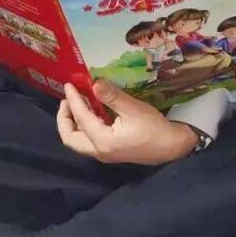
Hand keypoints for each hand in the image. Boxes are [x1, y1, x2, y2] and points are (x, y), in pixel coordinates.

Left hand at [56, 79, 197, 164]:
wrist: (171, 147)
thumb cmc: (154, 128)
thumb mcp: (133, 108)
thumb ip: (112, 96)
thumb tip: (94, 83)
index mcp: (103, 141)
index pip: (81, 118)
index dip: (73, 100)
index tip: (68, 85)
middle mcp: (99, 151)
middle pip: (70, 138)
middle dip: (64, 118)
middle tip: (66, 99)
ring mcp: (104, 154)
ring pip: (78, 141)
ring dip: (73, 123)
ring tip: (76, 104)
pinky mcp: (110, 152)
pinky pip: (88, 140)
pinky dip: (84, 126)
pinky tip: (91, 112)